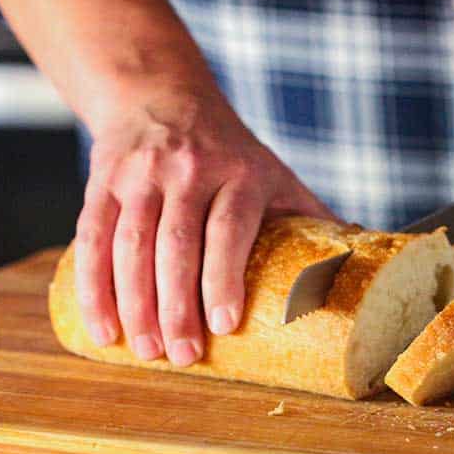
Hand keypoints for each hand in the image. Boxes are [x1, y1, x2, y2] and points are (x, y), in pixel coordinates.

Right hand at [76, 87, 334, 364]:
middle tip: (183, 356)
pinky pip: (91, 239)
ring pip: (130, 245)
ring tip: (146, 352)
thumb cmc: (229, 152)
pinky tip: (102, 329)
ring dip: (134, 305)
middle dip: (176, 305)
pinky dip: (94, 288)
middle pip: (176, 243)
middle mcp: (187, 170)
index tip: (224, 325)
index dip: (223, 276)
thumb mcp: (275, 174)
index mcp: (239, 172)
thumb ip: (312, 220)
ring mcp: (140, 176)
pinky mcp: (103, 184)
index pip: (229, 227)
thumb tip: (362, 271)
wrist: (161, 97)